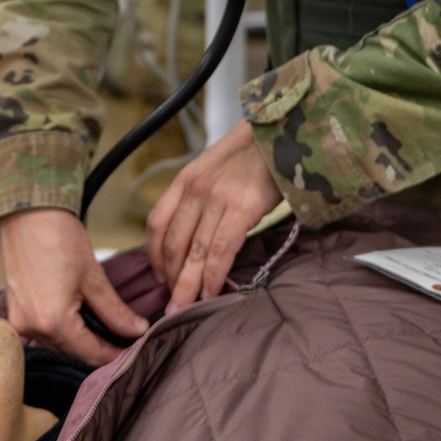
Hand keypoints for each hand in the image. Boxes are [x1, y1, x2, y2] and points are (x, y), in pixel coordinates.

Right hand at [0, 207, 147, 366]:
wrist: (25, 212)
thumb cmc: (59, 237)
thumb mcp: (93, 276)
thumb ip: (115, 311)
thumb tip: (138, 331)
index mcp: (53, 322)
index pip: (93, 354)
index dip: (118, 355)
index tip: (138, 351)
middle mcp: (32, 330)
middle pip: (75, 354)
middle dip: (101, 348)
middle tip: (127, 341)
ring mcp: (19, 324)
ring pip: (59, 346)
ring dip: (82, 342)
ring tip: (108, 331)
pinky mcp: (14, 315)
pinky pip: (44, 335)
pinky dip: (63, 332)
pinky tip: (81, 321)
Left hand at [145, 121, 282, 314]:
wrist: (285, 132)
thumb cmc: (256, 154)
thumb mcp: (217, 168)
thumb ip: (203, 196)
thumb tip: (197, 235)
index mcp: (186, 179)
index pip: (157, 222)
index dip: (155, 255)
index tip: (159, 277)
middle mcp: (195, 188)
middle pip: (173, 243)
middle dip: (170, 279)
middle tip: (171, 305)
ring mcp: (217, 198)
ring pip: (193, 252)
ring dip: (187, 285)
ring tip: (184, 309)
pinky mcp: (241, 208)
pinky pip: (220, 251)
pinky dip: (213, 276)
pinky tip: (212, 292)